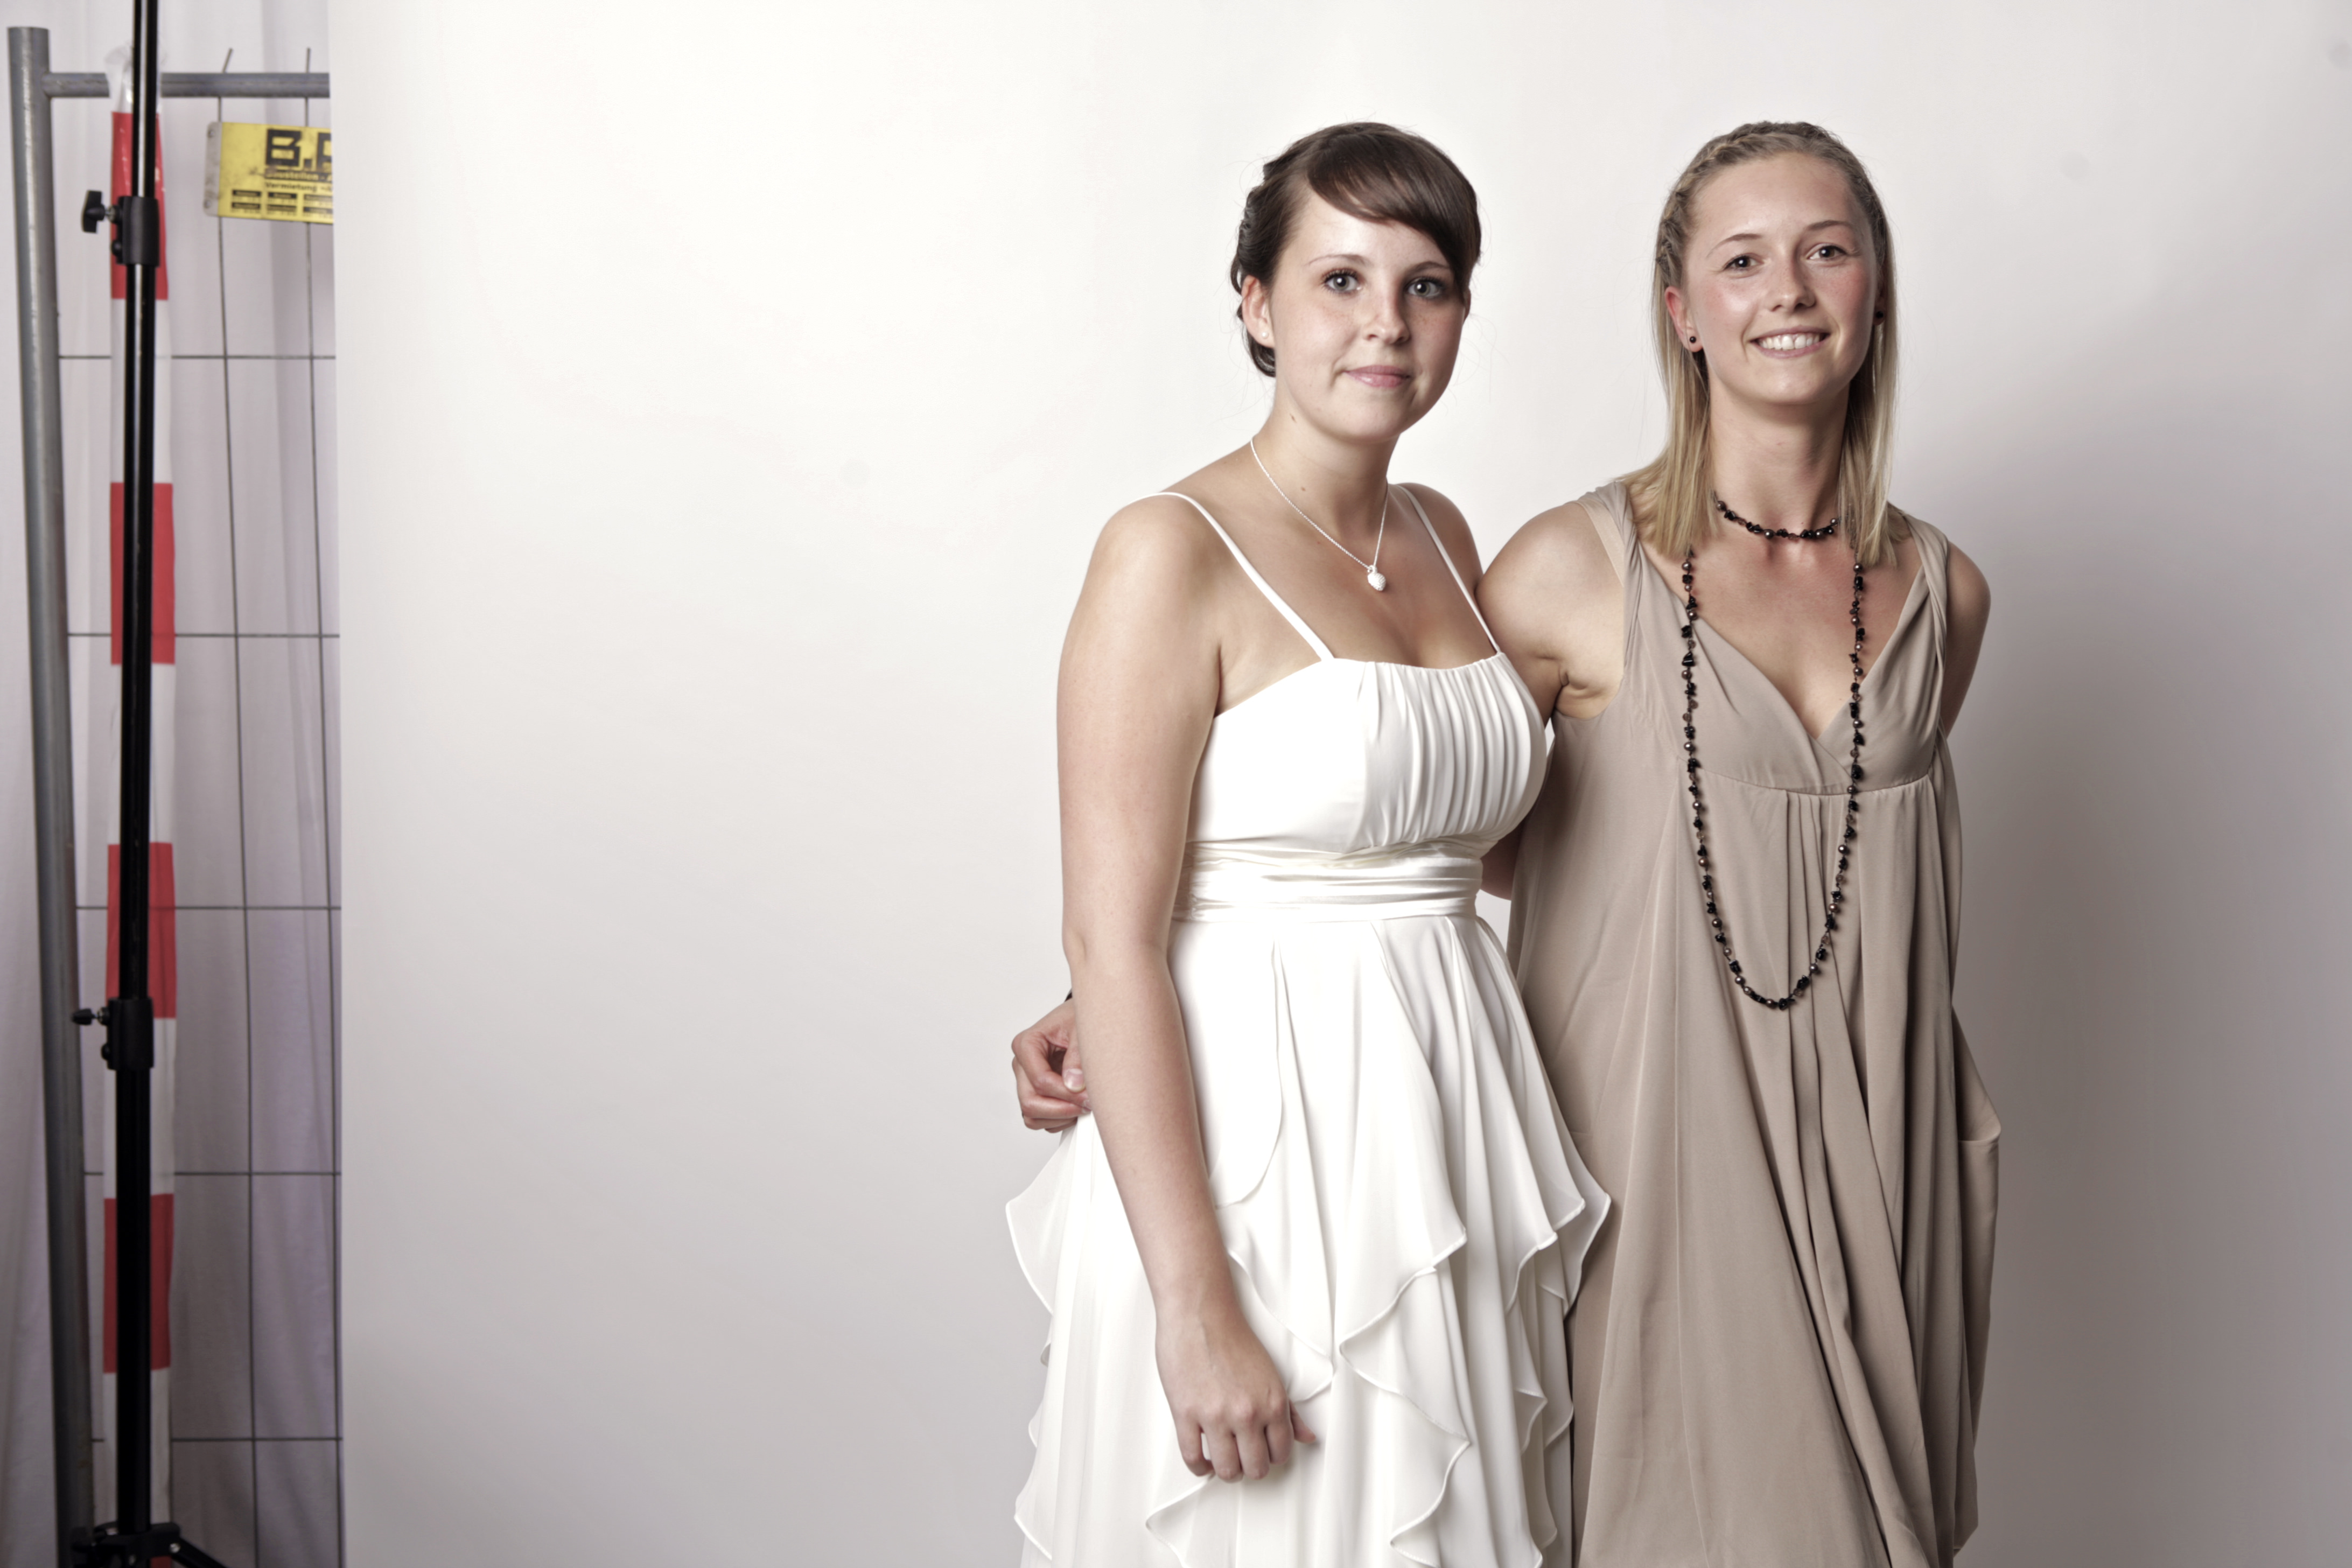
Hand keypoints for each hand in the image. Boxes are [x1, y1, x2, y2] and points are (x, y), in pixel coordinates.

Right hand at [1011, 999, 1085, 1130]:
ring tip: (1081, 1107)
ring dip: (1058, 1118)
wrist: (1077, 1019)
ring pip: (1031, 1115)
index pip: (1040, 1080)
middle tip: (1086, 1106)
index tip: (1088, 1097)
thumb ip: (1077, 1058)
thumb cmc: (1076, 1020)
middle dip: (1061, 1109)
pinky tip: (1074, 1107)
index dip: (1066, 1094)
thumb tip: (1074, 1086)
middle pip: (1030, 1102)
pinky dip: (1057, 1120)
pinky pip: (1038, 1118)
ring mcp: (1025, 1080)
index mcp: (1027, 1044)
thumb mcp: (1081, 1031)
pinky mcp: (1033, 1092)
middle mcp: (1021, 1064)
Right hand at [1156, 1299, 1316, 1481]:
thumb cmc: (1232, 1337)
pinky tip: (1203, 1460)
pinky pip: (1193, 1458)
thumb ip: (1289, 1410)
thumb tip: (1307, 1436)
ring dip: (1227, 1470)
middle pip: (1256, 1468)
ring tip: (1223, 1460)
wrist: (1200, 1314)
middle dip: (1251, 1468)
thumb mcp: (1271, 1374)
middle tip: (1244, 1459)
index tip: (1264, 1453)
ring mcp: (1215, 1416)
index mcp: (1272, 1403)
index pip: (1281, 1452)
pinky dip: (1200, 1467)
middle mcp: (1247, 1413)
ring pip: (1227, 1470)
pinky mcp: (1186, 1414)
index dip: (1273, 1457)